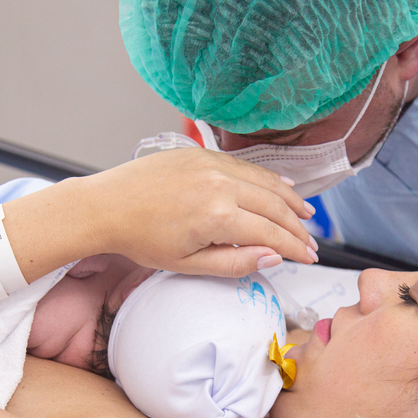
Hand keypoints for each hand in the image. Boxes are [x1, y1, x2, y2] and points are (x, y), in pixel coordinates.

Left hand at [71, 148, 318, 277]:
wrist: (106, 206)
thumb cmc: (140, 239)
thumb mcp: (188, 264)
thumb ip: (235, 262)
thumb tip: (274, 258)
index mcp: (218, 216)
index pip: (272, 233)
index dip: (295, 248)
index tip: (309, 258)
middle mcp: (221, 184)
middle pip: (275, 206)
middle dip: (298, 227)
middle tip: (311, 243)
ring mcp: (212, 164)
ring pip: (266, 182)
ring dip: (290, 199)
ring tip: (306, 215)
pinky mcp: (202, 154)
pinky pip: (246, 166)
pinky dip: (269, 179)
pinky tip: (282, 187)